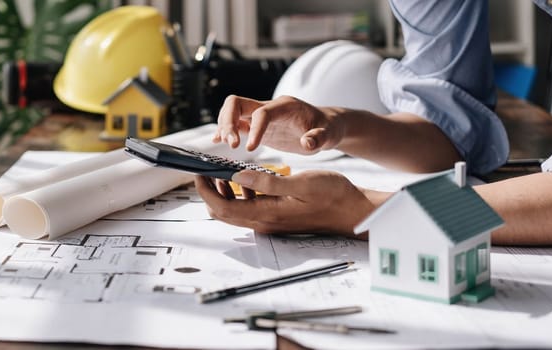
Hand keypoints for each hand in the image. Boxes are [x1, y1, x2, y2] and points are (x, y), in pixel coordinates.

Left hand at [194, 170, 385, 235]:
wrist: (353, 211)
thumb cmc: (333, 195)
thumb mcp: (301, 183)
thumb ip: (267, 181)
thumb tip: (236, 175)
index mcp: (267, 214)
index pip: (221, 207)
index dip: (205, 190)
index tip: (198, 172)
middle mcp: (264, 222)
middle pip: (222, 211)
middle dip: (209, 191)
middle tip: (204, 170)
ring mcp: (270, 221)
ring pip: (234, 209)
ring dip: (223, 191)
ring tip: (222, 170)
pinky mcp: (276, 217)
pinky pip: (249, 207)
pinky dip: (241, 192)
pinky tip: (247, 177)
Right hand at [212, 95, 345, 153]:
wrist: (326, 125)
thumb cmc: (328, 129)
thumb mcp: (329, 135)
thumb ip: (319, 138)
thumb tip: (307, 142)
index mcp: (285, 106)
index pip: (261, 113)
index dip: (254, 129)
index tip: (249, 149)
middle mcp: (269, 107)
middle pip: (237, 103)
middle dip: (228, 122)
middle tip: (231, 144)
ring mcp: (260, 115)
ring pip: (232, 111)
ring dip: (224, 127)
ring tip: (227, 147)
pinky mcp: (256, 126)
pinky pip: (235, 123)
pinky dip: (224, 131)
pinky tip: (217, 142)